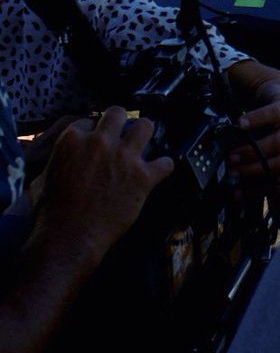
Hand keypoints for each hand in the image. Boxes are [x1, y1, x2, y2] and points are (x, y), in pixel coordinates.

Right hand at [33, 106, 172, 267]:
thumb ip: (57, 161)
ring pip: (146, 126)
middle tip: (121, 132)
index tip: (97, 138)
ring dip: (145, 134)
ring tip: (143, 142)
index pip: (89, 120)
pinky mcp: (142, 177)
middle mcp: (101, 142)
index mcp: (74, 139)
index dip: (93, 130)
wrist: (68, 238)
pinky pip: (165, 163)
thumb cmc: (50, 214)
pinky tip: (160, 170)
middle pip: (118, 113)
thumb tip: (63, 160)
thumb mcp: (41, 179)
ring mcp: (124, 158)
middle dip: (120, 121)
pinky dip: (164, 166)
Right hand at [229, 62, 279, 186]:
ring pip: (277, 142)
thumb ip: (277, 190)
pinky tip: (240, 124)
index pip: (278, 182)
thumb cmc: (274, 130)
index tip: (234, 192)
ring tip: (232, 153)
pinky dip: (256, 119)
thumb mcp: (276, 159)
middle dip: (253, 170)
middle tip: (231, 171)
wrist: (278, 95)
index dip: (256, 189)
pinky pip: (274, 113)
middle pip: (279, 163)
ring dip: (251, 150)